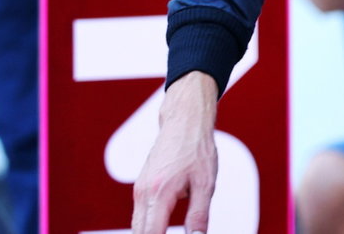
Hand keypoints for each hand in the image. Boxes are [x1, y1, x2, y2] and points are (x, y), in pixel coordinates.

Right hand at [131, 71, 219, 233]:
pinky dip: (148, 229)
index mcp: (159, 192)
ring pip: (138, 226)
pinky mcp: (142, 187)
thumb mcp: (206, 185)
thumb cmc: (197, 149)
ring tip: (167, 233)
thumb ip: (198, 217)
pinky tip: (160, 233)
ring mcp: (140, 189)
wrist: (183, 120)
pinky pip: (140, 216)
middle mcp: (143, 192)